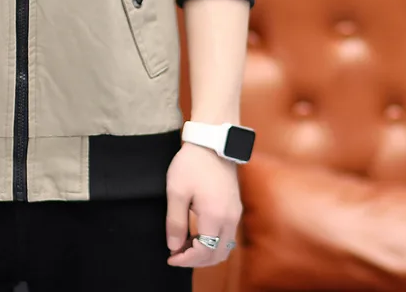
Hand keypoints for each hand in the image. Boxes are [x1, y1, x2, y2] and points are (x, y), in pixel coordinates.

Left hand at [165, 141, 242, 266]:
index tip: (171, 257)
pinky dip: (213, 243)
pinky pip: (227, 236)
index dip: (186, 259)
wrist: (211, 144)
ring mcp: (235, 214)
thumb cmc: (192, 164)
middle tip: (177, 255)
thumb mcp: (176, 191)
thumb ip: (175, 221)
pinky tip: (197, 235)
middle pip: (217, 255)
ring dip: (206, 253)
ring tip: (185, 246)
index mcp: (215, 217)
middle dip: (196, 260)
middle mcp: (230, 219)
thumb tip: (173, 245)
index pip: (204, 252)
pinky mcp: (235, 208)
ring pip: (224, 247)